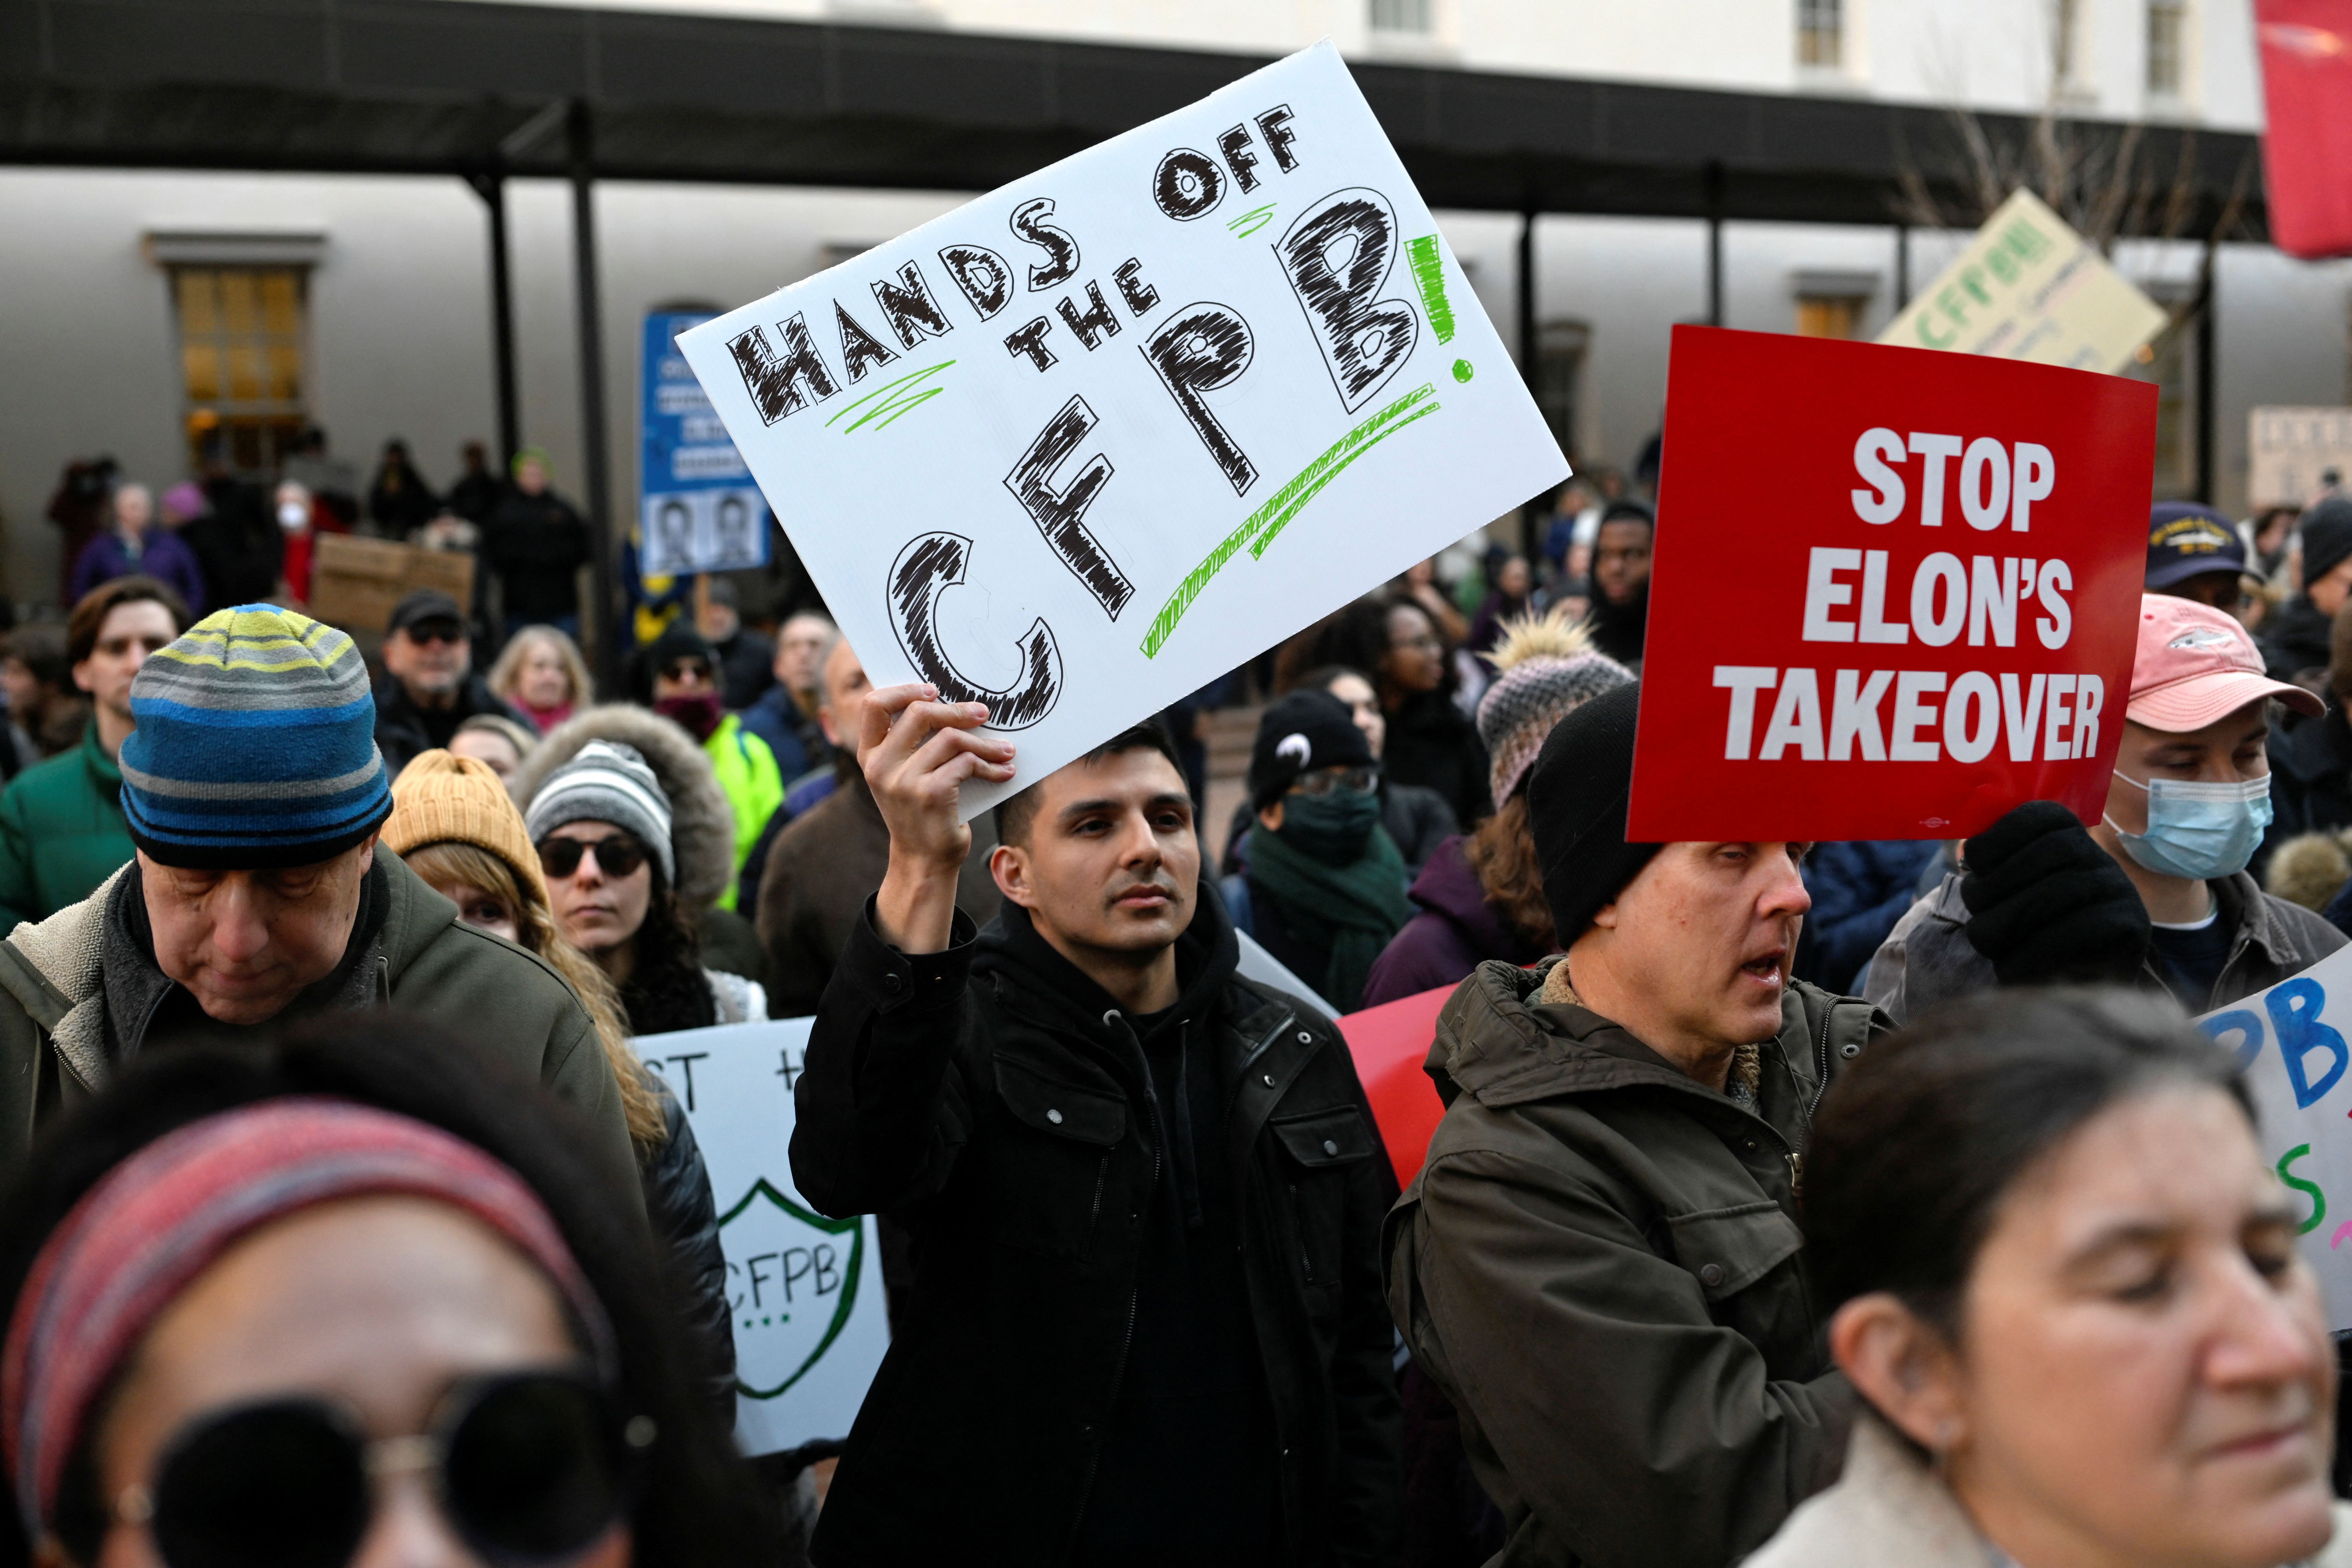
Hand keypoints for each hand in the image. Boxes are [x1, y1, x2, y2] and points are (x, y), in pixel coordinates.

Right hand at [862, 683, 1015, 952]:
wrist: (923, 861)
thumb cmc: (921, 813)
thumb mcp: (904, 776)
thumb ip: (912, 744)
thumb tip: (950, 704)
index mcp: (869, 756)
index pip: (873, 705)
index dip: (904, 690)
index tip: (933, 690)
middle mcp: (880, 767)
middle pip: (919, 713)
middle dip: (956, 710)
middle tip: (983, 713)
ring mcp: (903, 781)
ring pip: (950, 738)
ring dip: (985, 744)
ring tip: (1006, 751)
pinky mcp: (930, 794)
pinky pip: (965, 763)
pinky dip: (990, 766)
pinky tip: (1003, 773)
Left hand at [1960, 801, 2149, 987]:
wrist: (2083, 986)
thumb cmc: (2034, 934)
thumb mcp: (2012, 894)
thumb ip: (1993, 867)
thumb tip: (1965, 848)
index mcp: (2072, 838)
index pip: (2038, 816)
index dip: (1998, 835)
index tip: (1973, 860)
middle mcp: (2101, 858)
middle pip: (2040, 855)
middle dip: (1992, 889)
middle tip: (1977, 919)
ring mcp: (2120, 889)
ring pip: (2049, 895)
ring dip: (2004, 928)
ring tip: (1993, 947)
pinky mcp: (2131, 926)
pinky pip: (2068, 935)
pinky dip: (2027, 957)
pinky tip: (2014, 969)